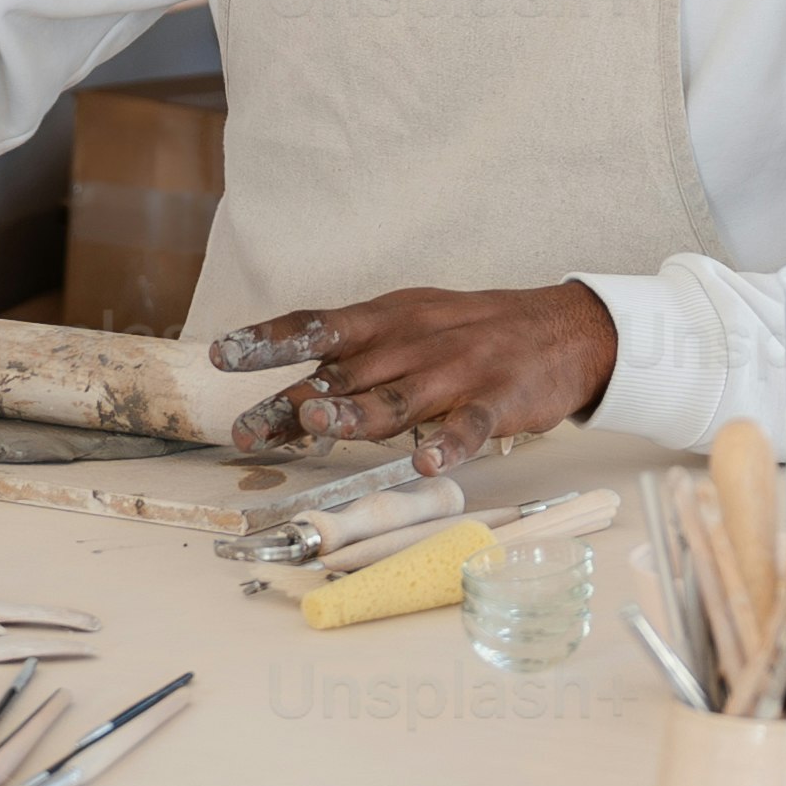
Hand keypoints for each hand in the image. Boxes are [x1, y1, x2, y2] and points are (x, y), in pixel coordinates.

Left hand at [212, 281, 619, 467]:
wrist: (562, 328)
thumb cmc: (472, 331)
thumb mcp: (409, 327)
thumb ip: (357, 363)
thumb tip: (292, 398)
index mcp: (387, 321)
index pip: (317, 326)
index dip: (268, 340)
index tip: (223, 355)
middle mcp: (413, 344)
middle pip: (344, 375)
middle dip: (292, 403)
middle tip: (248, 430)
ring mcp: (456, 373)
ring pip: (398, 398)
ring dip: (357, 413)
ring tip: (320, 425)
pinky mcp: (497, 401)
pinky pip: (468, 426)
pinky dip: (447, 444)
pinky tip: (426, 464)